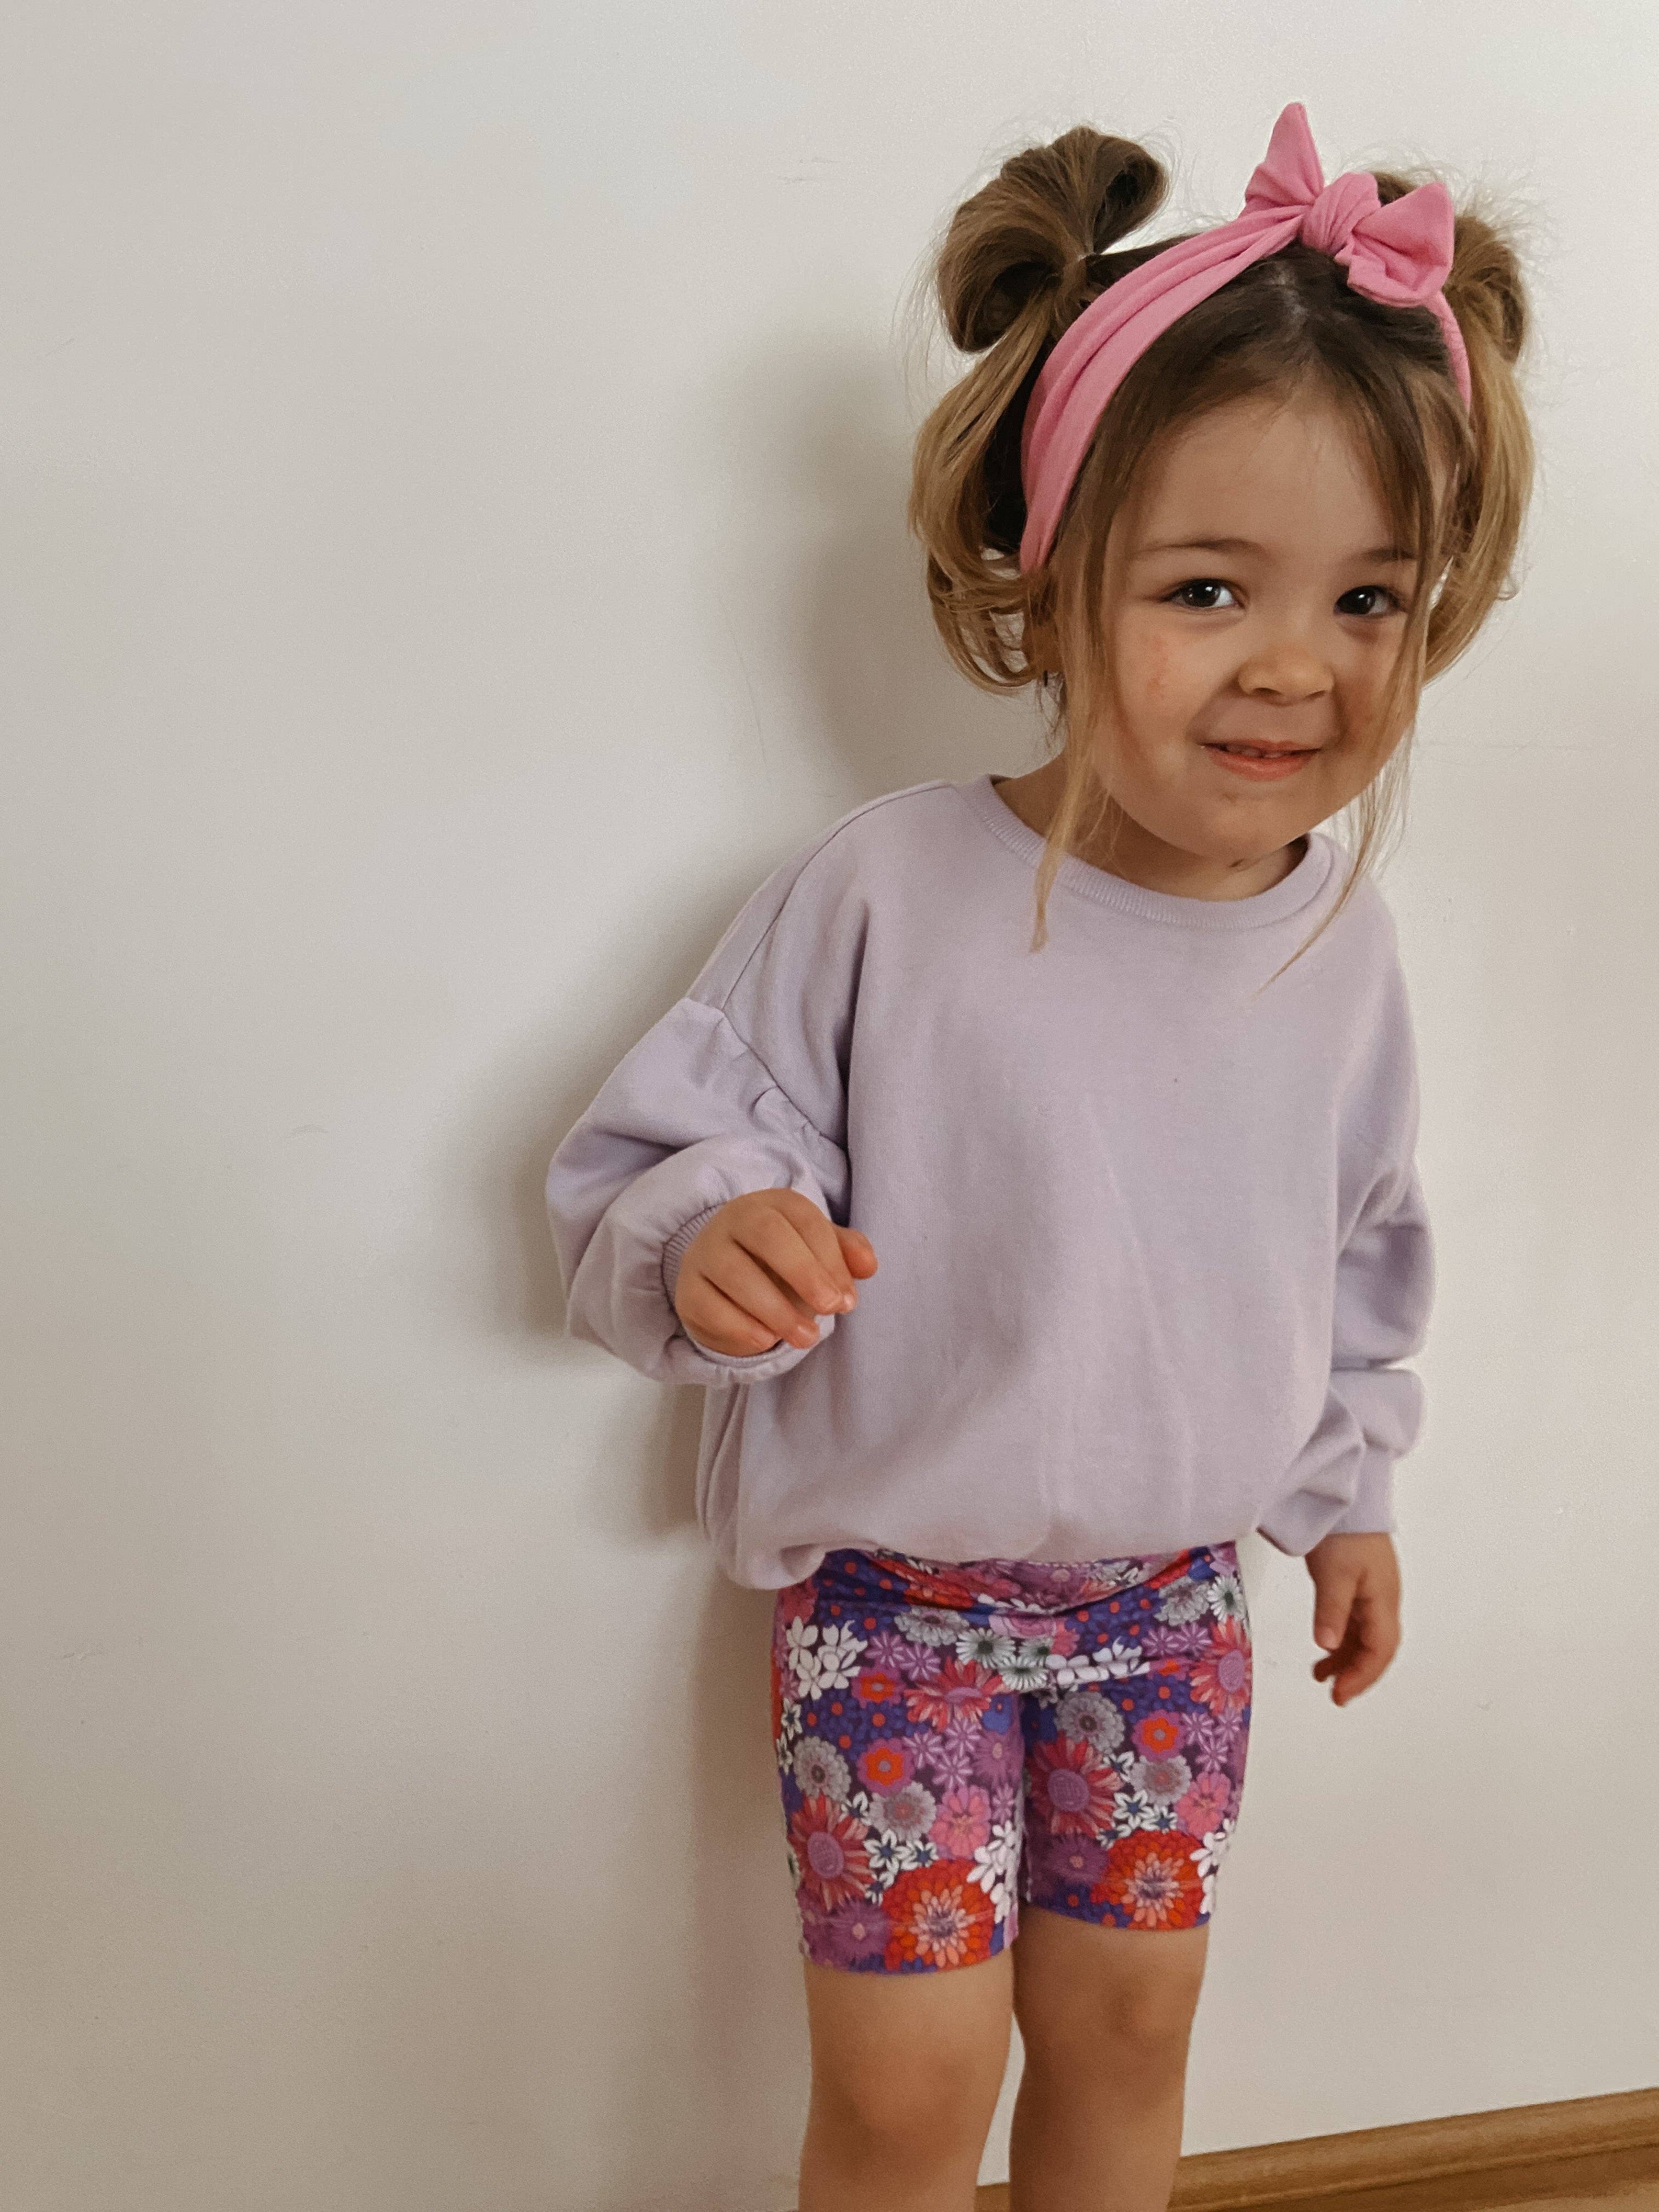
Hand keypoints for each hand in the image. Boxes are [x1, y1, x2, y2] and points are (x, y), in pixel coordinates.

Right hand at [672, 1189, 877, 1357]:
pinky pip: (709, 1305)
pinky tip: (766, 1340)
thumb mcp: (818, 1252)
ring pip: (734, 1272)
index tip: (847, 1299)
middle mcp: (734, 1219)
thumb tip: (868, 1266)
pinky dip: (740, 1326)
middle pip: (767, 1234)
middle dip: (804, 1272)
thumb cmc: (784, 1263)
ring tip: (806, 1338)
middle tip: (831, 1309)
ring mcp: (706, 1252)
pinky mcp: (688, 1289)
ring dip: (776, 1309)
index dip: (830, 1259)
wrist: (728, 1284)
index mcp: (772, 1204)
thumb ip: (846, 1253)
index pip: (804, 1220)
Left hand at [1304, 1531, 1400, 1705]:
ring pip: (1365, 1636)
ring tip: (1321, 1674)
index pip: (1379, 1650)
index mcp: (1383, 1601)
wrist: (1346, 1498)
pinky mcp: (1359, 1583)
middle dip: (1357, 1673)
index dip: (1361, 1676)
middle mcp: (1382, 1600)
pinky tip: (1325, 1646)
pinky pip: (1355, 1622)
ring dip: (1347, 1658)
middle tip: (1335, 1693)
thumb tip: (1326, 1646)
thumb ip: (1331, 1612)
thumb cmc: (1345, 1531)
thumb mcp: (1334, 1574)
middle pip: (1376, 1647)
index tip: (1341, 1695)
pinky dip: (1341, 1638)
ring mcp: (1372, 1591)